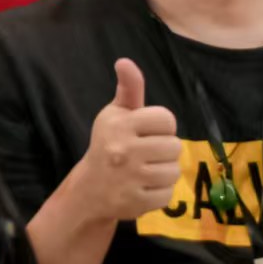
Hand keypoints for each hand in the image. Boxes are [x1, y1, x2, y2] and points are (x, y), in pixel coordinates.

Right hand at [77, 60, 181, 224]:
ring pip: (174, 170)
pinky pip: (168, 194)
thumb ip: (128, 89)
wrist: (88, 190)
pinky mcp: (134, 202)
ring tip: (144, 171)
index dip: (162, 126)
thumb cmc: (108, 144)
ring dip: (164, 172)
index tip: (146, 133)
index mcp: (120, 125)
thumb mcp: (115, 115)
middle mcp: (123, 150)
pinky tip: (142, 188)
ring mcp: (129, 178)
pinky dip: (160, 193)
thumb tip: (125, 61)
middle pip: (174, 146)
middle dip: (164, 150)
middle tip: (145, 155)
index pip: (167, 119)